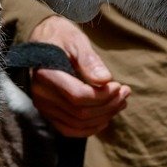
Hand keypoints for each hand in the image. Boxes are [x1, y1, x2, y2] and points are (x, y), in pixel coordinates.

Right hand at [26, 15, 128, 136]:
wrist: (42, 40)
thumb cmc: (60, 36)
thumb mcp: (75, 40)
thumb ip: (89, 60)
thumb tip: (105, 80)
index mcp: (46, 74)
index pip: (78, 96)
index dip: (103, 96)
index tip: (118, 86)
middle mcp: (41, 94)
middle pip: (80, 112)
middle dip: (108, 105)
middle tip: (125, 92)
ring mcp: (43, 106)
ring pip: (77, 123)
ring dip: (103, 117)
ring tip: (120, 102)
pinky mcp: (48, 113)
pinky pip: (69, 129)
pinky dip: (89, 128)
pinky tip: (105, 119)